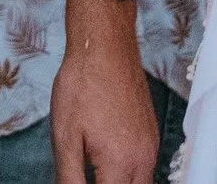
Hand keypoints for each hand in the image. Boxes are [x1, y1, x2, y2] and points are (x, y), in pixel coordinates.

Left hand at [51, 34, 160, 183]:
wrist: (105, 46)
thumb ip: (69, 177)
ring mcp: (151, 146)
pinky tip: (109, 162)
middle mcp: (142, 159)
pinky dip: (129, 173)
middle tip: (89, 175)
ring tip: (96, 170)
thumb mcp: (65, 137)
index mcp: (120, 164)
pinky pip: (146, 167)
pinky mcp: (151, 134)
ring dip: (120, 183)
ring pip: (143, 183)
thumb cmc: (83, 84)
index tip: (79, 179)